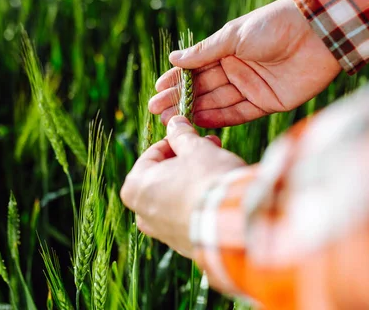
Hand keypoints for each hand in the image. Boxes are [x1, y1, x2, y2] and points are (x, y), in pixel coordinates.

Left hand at [120, 116, 245, 256]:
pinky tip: (218, 195)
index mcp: (135, 188)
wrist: (233, 222)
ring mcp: (163, 234)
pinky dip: (199, 205)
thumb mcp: (196, 149)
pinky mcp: (184, 246)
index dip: (174, 142)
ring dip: (193, 181)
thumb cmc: (208, 180)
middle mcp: (143, 214)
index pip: (152, 155)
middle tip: (209, 147)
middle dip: (186, 161)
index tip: (191, 136)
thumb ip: (182, 136)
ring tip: (216, 168)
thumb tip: (175, 122)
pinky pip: (188, 219)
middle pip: (163, 177)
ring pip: (175, 198)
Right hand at [148, 0, 341, 127]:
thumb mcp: (234, 35)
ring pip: (217, 103)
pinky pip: (239, 114)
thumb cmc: (274, 25)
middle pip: (203, 88)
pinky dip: (220, 119)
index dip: (176, 80)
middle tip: (156, 110)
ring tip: (172, 120)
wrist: (318, 33)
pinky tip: (200, 123)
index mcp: (227, 50)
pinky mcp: (267, 103)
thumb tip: (173, 58)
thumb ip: (205, 51)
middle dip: (179, 99)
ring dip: (195, 111)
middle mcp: (237, 70)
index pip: (196, 69)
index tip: (156, 89)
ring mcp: (251, 88)